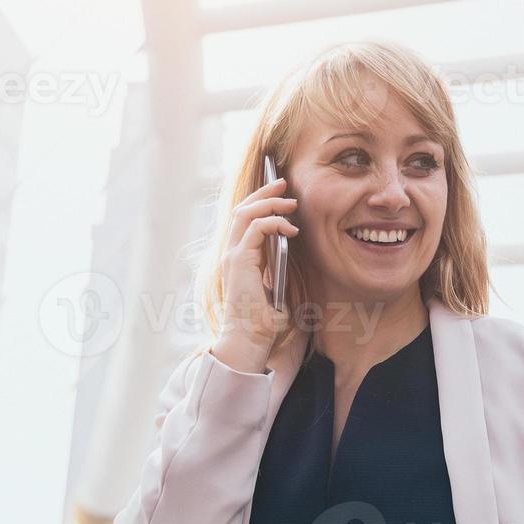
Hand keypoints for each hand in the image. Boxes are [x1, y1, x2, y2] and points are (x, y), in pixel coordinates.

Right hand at [214, 174, 299, 371]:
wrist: (249, 340)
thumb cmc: (262, 321)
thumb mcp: (275, 288)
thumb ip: (278, 269)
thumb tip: (292, 254)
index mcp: (239, 258)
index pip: (244, 220)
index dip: (260, 203)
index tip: (281, 195)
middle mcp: (231, 253)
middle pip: (242, 209)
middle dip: (264, 193)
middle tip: (283, 183)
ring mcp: (233, 256)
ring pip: (245, 213)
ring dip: (269, 202)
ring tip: (290, 201)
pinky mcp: (239, 261)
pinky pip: (256, 228)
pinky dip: (273, 222)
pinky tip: (290, 228)